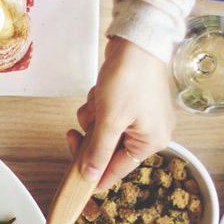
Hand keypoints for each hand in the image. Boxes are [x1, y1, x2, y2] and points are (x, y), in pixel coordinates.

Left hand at [70, 36, 174, 190]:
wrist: (137, 40)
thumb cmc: (130, 77)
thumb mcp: (110, 120)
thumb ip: (99, 151)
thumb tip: (91, 175)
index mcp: (151, 142)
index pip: (117, 170)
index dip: (94, 176)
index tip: (74, 183)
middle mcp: (151, 132)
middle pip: (109, 150)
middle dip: (91, 136)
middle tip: (72, 133)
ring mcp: (142, 117)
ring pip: (105, 131)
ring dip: (93, 119)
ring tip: (95, 101)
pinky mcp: (132, 103)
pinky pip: (108, 115)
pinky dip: (99, 106)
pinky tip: (99, 93)